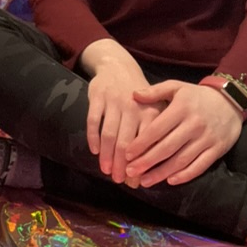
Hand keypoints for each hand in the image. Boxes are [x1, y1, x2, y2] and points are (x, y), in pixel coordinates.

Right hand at [86, 62, 164, 183]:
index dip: (140, 163)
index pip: (146, 143)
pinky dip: (93, 137)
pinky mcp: (97, 96)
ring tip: (105, 171)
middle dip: (121, 164)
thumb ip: (154, 133)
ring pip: (109, 134)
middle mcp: (132, 107)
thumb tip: (152, 167)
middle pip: (126, 142)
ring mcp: (114, 101)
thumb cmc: (139, 95)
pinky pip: (93, 121)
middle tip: (118, 180)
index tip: (136, 181)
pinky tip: (95, 151)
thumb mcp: (153, 108)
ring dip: (107, 155)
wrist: (117, 66)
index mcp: (150, 112)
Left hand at [125, 81, 242, 186]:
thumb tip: (134, 95)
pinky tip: (170, 181)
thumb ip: (155, 91)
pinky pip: (200, 166)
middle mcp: (194, 125)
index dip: (141, 143)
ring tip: (145, 180)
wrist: (230, 101)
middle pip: (167, 148)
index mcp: (181, 109)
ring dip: (162, 173)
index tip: (127, 154)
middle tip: (130, 171)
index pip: (157, 129)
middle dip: (147, 161)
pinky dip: (185, 175)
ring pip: (181, 160)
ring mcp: (207, 139)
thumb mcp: (176, 87)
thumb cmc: (196, 95)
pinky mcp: (218, 150)